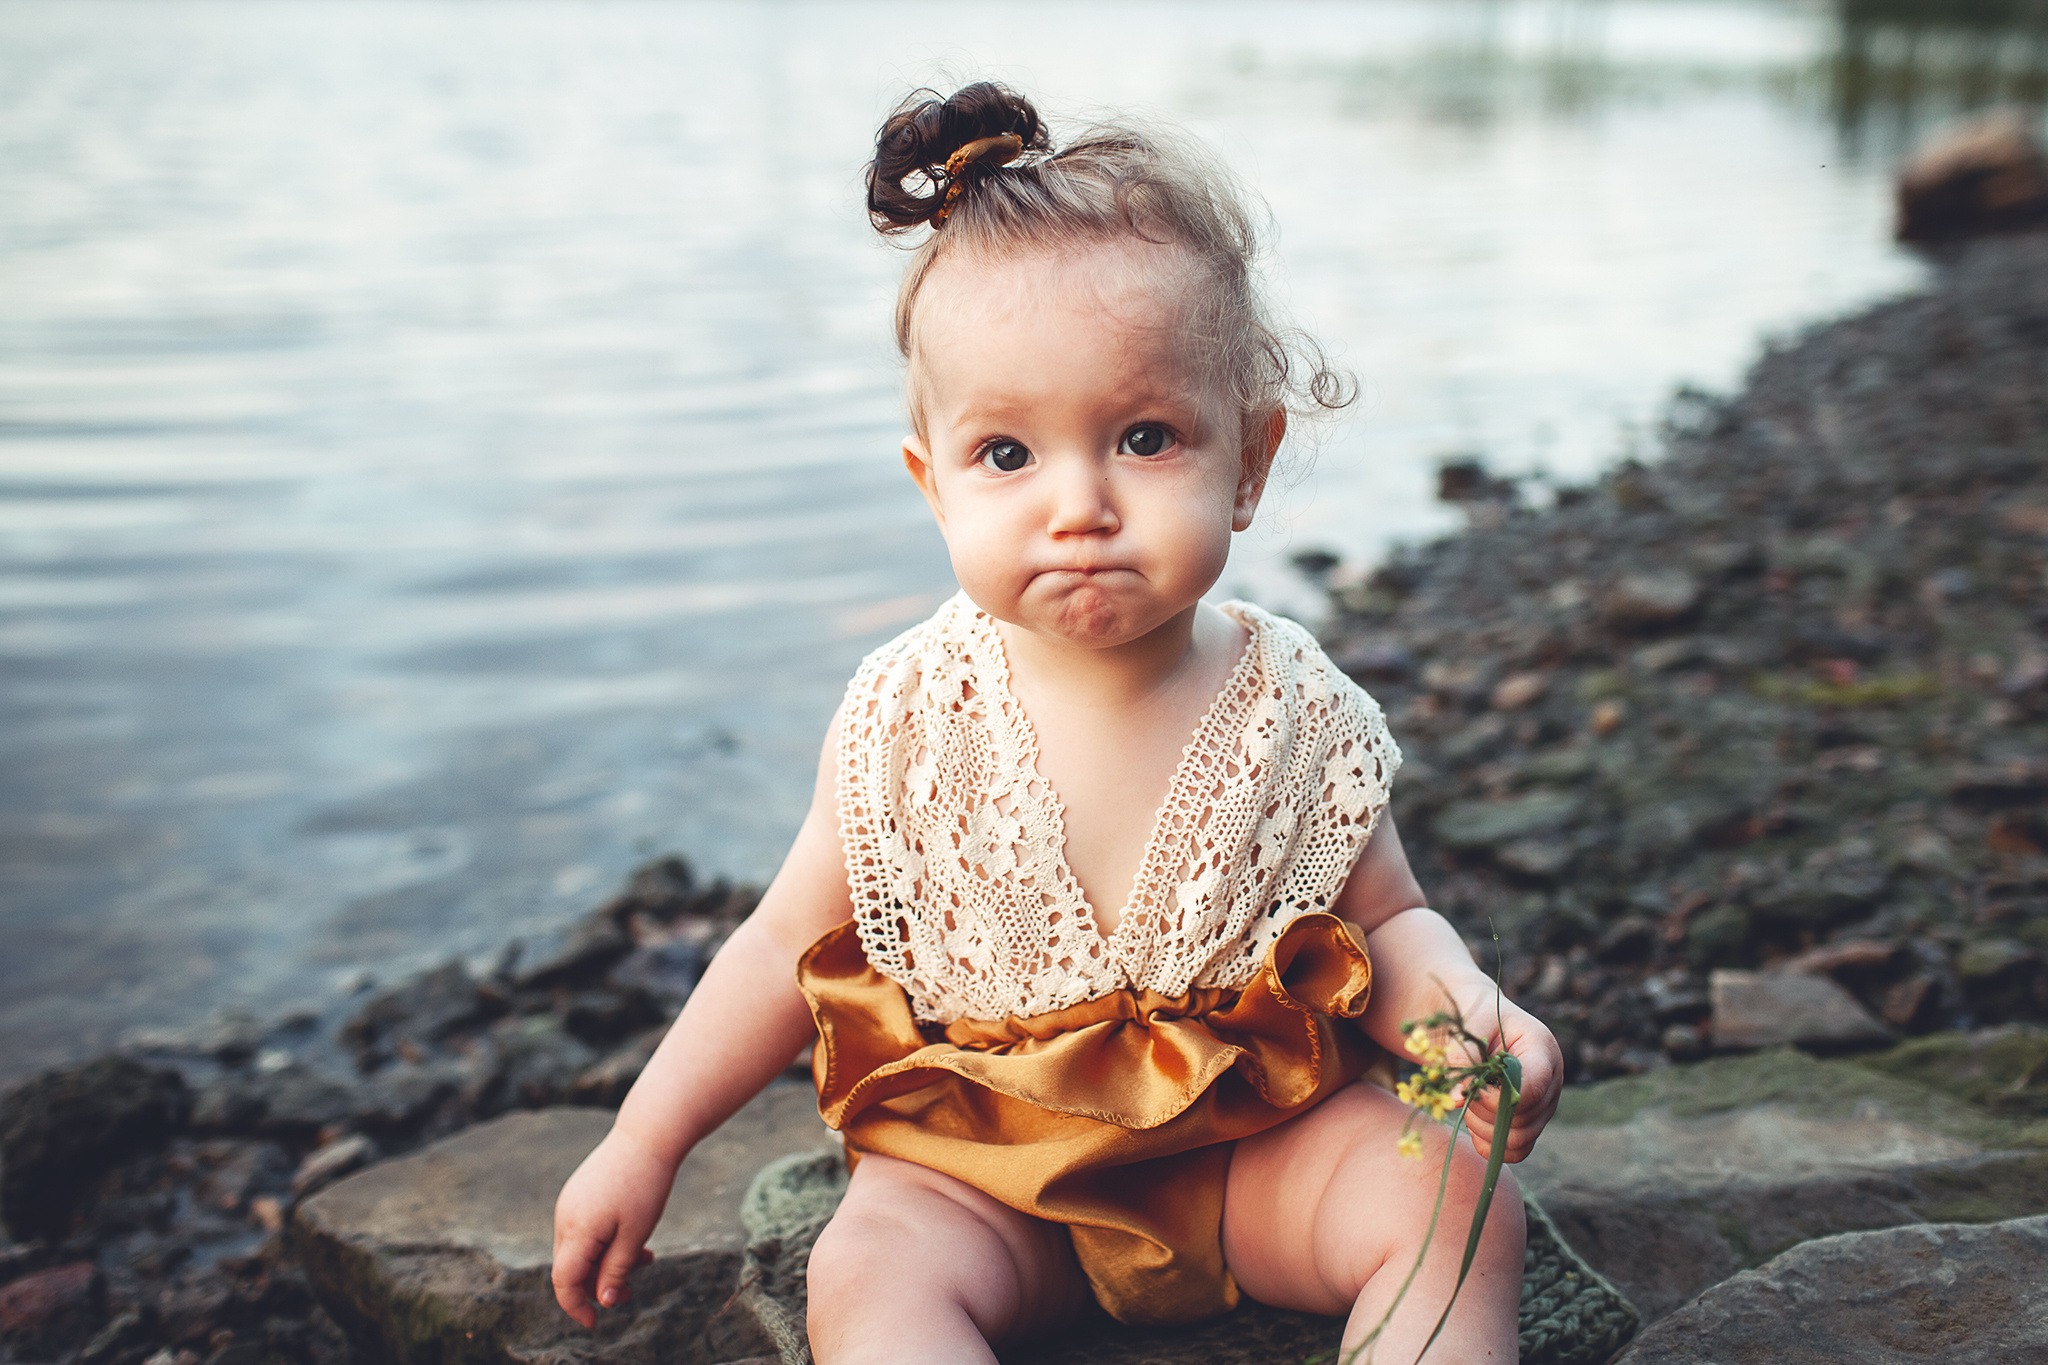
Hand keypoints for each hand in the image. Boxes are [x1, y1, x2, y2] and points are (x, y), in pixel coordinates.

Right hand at [551, 1126, 679, 1326]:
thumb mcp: (635, 1235)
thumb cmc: (645, 1185)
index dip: (576, 1306)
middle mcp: (565, 1217)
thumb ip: (616, 1270)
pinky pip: (587, 1228)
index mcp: (576, 1230)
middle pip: (572, 1267)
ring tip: (645, 1259)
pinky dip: (606, 1241)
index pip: (563, 1281)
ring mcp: (571, 1202)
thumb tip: (604, 1300)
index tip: (595, 1321)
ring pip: (582, 1248)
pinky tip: (635, 1239)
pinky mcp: (580, 1193)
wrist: (648, 1134)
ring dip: (607, 1261)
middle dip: (599, 1284)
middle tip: (633, 1289)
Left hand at [1457, 997, 1560, 1163]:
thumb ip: (1462, 1058)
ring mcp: (1544, 1105)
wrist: (1479, 1021)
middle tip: (1464, 1091)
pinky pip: (1515, 1151)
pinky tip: (1474, 1119)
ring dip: (1483, 1129)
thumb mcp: (1468, 1026)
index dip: (1499, 1099)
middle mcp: (1551, 1082)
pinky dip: (1489, 1143)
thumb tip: (1456, 1099)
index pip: (1532, 1090)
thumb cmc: (1474, 1016)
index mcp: (1542, 1050)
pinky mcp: (1531, 1122)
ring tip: (1467, 1101)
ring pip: (1519, 1141)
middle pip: (1524, 1121)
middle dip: (1485, 1113)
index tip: (1473, 1090)